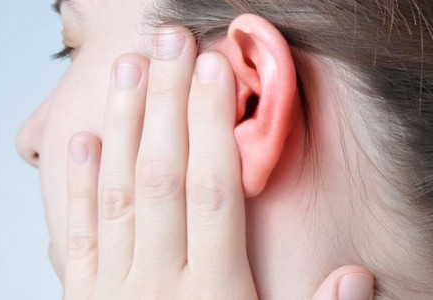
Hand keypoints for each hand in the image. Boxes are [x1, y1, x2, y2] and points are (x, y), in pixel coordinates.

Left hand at [61, 26, 374, 299]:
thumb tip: (357, 276)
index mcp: (213, 298)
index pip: (212, 192)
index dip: (213, 126)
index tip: (217, 70)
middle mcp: (156, 287)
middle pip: (161, 176)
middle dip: (166, 102)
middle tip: (170, 40)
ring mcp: (112, 295)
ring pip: (116, 193)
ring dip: (121, 125)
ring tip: (127, 68)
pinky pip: (75, 235)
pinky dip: (78, 184)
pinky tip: (83, 139)